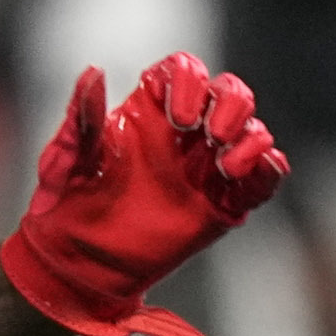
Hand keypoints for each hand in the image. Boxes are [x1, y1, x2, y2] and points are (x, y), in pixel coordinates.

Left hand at [0, 52, 286, 335]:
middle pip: (227, 92)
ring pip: (251, 130)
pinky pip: (262, 178)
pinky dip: (269, 172)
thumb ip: (81, 120)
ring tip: (227, 168)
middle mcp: (184, 133)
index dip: (190, 82)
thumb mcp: (66, 162)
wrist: (81, 264)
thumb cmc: (67, 207)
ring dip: (251, 140)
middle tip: (213, 135)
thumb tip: (92, 72)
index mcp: (148, 111)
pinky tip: (251, 178)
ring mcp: (207, 167)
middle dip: (231, 105)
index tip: (180, 118)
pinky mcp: (225, 203)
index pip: (183, 71)